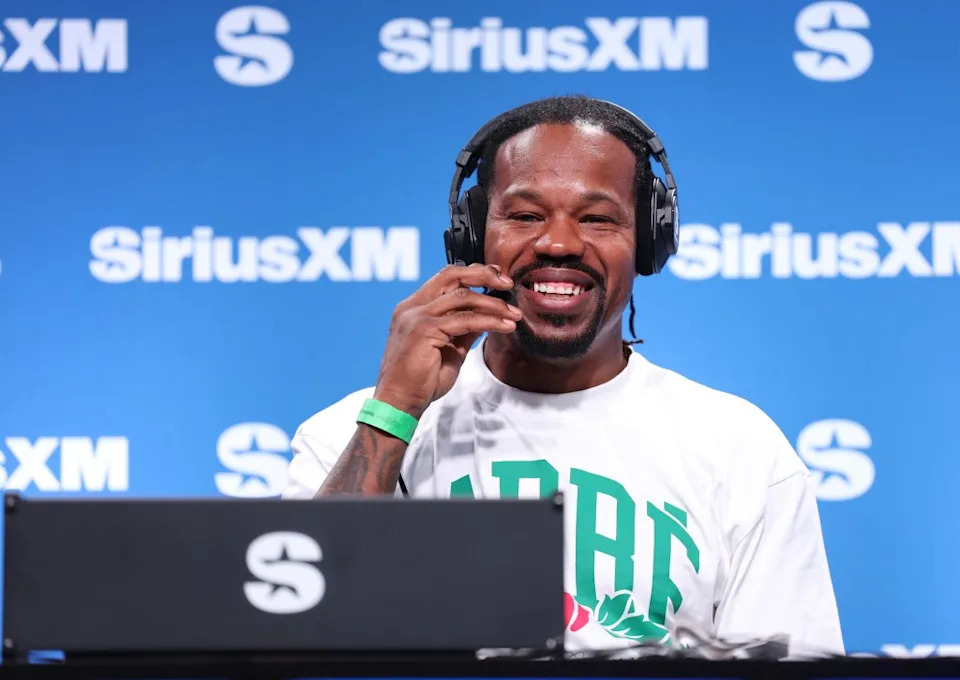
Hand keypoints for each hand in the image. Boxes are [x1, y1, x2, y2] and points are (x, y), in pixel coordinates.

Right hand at [372, 263, 521, 418]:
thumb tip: (487, 318)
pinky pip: (465, 320)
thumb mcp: (449, 350)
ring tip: (514, 314)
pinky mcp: (423, 330)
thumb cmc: (421, 381)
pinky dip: (489, 321)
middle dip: (484, 275)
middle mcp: (412, 307)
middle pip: (452, 275)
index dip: (474, 273)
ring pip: (463, 297)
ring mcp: (416, 316)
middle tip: (509, 283)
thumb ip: (464, 330)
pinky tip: (505, 326)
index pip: (446, 277)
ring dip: (493, 304)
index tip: (498, 277)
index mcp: (414, 307)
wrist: (399, 402)